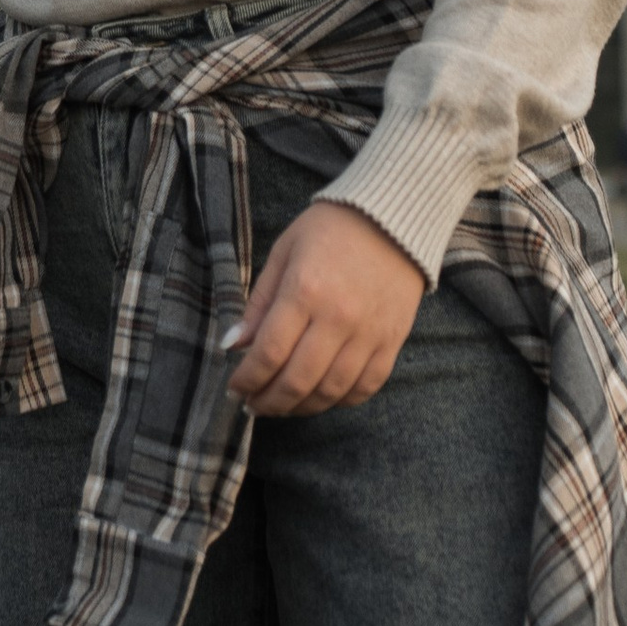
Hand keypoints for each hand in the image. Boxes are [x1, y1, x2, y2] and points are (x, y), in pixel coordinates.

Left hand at [227, 201, 424, 415]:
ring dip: (300, 407)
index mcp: (305, 290)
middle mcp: (338, 317)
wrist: (393, 218)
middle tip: (253, 405)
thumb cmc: (331, 229)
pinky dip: (340, 401)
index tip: (234, 388)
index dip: (247, 379)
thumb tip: (233, 345)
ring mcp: (369, 334)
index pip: (268, 352)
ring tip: (282, 405)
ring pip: (330, 391)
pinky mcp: (392, 342)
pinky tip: (320, 397)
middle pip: (298, 380)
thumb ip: (259, 302)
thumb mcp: (284, 252)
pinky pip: (365, 387)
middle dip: (269, 401)